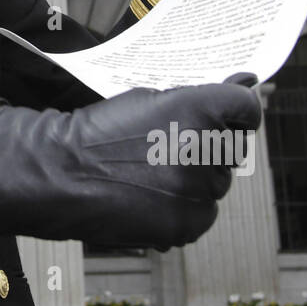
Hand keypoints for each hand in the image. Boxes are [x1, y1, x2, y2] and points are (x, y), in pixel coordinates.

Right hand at [0, 75, 260, 249]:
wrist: (61, 174)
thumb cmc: (98, 132)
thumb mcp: (147, 98)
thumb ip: (195, 97)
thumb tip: (243, 82)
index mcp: (198, 109)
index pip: (246, 107)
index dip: (238, 111)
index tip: (230, 115)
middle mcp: (205, 149)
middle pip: (232, 148)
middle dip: (210, 146)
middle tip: (171, 145)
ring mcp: (198, 190)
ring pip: (217, 183)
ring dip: (196, 178)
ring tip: (151, 173)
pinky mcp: (188, 223)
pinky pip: (203, 212)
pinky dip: (185, 207)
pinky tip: (152, 196)